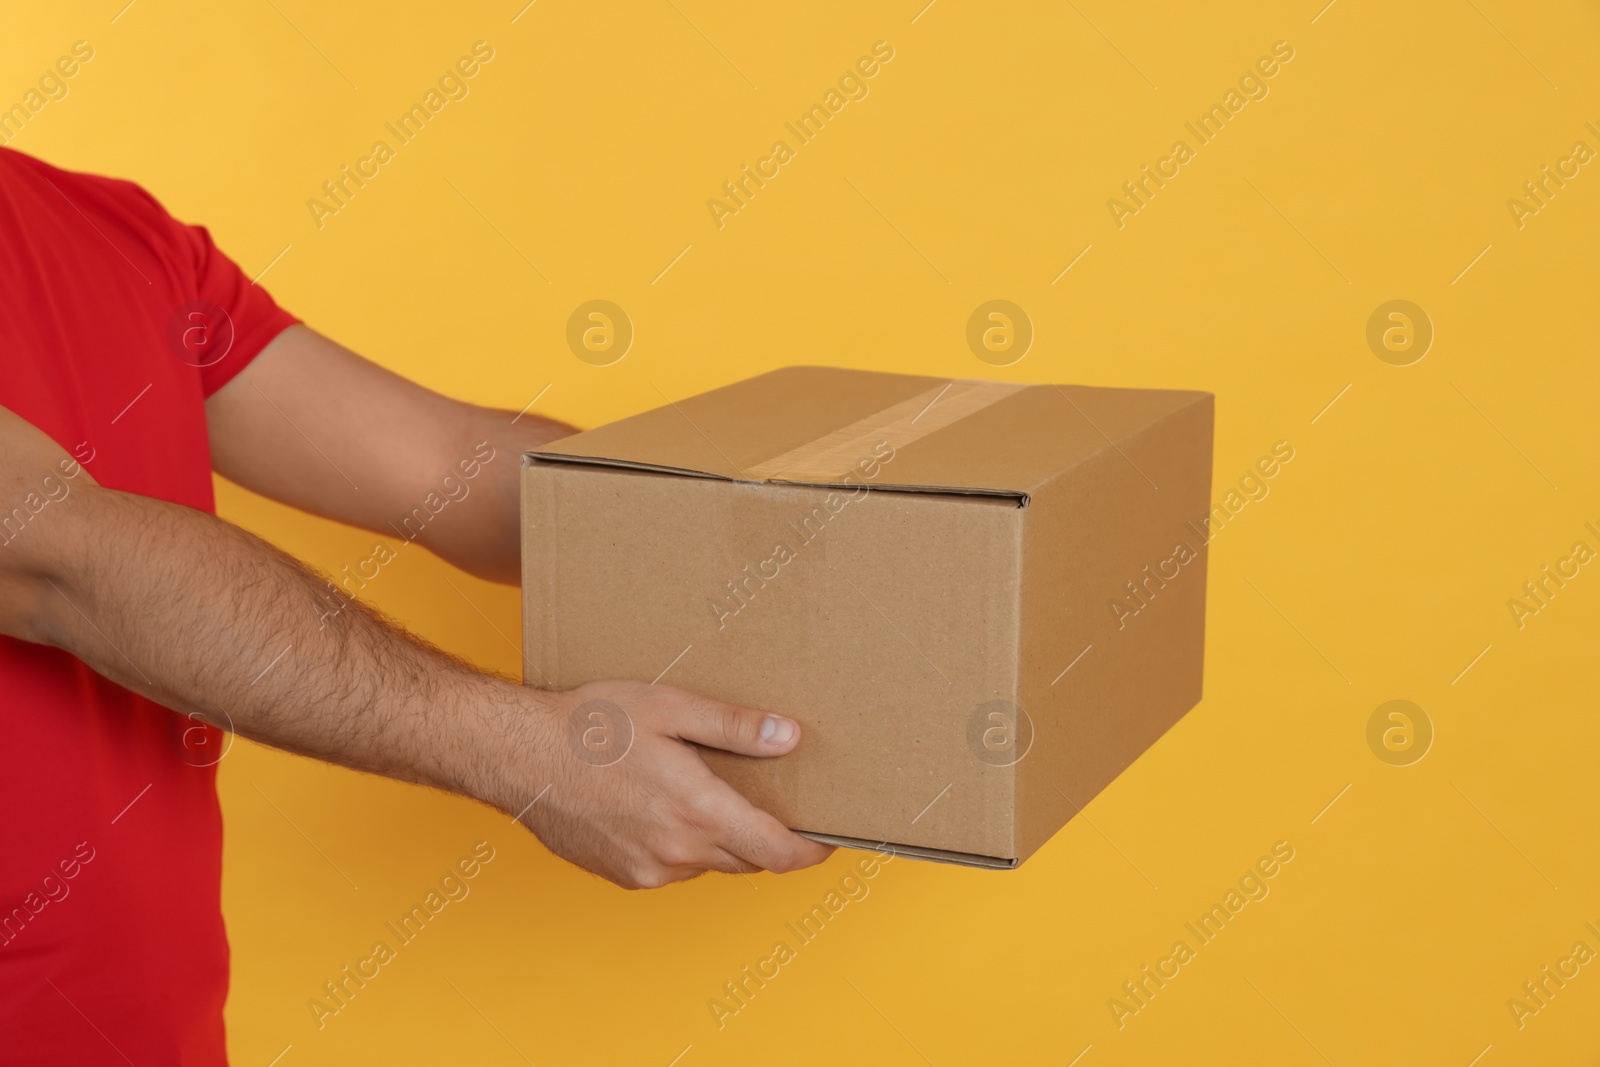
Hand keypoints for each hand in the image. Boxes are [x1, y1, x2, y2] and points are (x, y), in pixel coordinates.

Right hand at [512, 680, 833, 888]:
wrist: (518, 755)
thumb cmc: (591, 724)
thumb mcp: (670, 707)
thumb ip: (734, 726)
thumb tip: (788, 735)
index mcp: (697, 809)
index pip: (776, 852)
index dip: (811, 852)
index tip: (828, 840)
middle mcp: (677, 850)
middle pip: (748, 859)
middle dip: (765, 837)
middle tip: (768, 800)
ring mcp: (648, 869)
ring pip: (709, 862)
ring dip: (719, 838)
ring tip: (702, 792)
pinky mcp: (624, 875)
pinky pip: (672, 867)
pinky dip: (682, 844)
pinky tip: (660, 806)